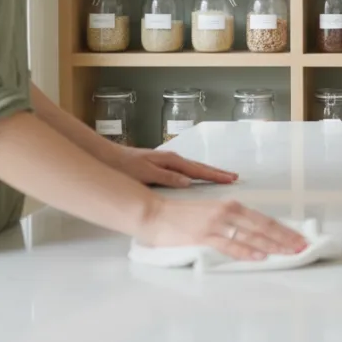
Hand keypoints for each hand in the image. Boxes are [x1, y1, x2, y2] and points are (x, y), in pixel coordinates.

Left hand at [110, 147, 237, 187]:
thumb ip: (168, 178)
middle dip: (217, 172)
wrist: (107, 158)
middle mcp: (172, 159)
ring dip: (208, 172)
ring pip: (193, 168)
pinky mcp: (162, 164)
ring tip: (221, 176)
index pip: (198, 171)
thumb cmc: (125, 167)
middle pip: (199, 167)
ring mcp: (168, 161)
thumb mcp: (146, 174)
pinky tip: (197, 176)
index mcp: (171, 161)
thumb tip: (189, 182)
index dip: (215, 176)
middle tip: (234, 177)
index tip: (231, 179)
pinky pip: (186, 169)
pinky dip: (196, 173)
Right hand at [140, 198, 307, 260]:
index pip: (264, 220)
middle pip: (263, 227)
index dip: (284, 230)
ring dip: (273, 245)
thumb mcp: (212, 214)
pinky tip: (260, 256)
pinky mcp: (203, 236)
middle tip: (303, 247)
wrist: (154, 213)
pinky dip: (247, 251)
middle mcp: (228, 212)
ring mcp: (216, 224)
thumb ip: (231, 222)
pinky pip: (230, 245)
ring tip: (289, 253)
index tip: (299, 239)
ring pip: (251, 236)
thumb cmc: (181, 216)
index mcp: (231, 206)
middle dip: (285, 238)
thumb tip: (254, 234)